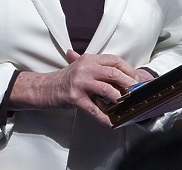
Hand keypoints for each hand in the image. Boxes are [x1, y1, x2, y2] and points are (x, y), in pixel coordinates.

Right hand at [10, 50, 142, 126]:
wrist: (44, 88)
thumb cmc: (64, 79)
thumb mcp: (79, 66)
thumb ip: (97, 66)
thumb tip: (121, 74)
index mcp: (89, 59)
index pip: (114, 61)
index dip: (129, 70)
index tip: (137, 79)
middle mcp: (85, 68)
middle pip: (114, 73)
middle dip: (129, 84)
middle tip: (137, 93)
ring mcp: (80, 82)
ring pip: (107, 89)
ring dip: (120, 99)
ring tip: (127, 106)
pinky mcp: (74, 97)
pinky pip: (94, 109)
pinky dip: (105, 117)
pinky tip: (112, 122)